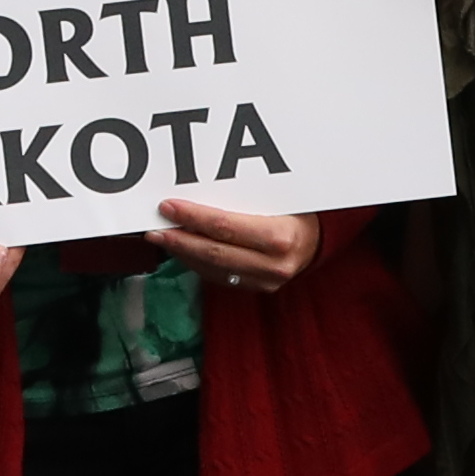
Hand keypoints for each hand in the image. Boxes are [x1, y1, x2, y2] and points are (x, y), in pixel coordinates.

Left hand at [152, 197, 322, 293]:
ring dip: (182, 252)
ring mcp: (265, 281)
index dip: (192, 217)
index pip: (225, 227)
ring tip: (162, 237)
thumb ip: (243, 198)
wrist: (319, 241)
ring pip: (212, 268)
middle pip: (214, 252)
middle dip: (179, 239)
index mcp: (280, 237)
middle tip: (154, 227)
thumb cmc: (298, 211)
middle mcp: (273, 264)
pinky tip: (182, 250)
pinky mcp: (256, 289)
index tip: (168, 207)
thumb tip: (198, 186)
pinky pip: (218, 277)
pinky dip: (196, 263)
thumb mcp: (279, 198)